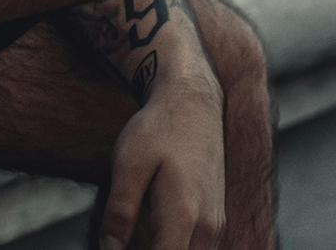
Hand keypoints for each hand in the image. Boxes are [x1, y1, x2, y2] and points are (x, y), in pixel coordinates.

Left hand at [99, 71, 225, 249]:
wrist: (193, 100)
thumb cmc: (160, 127)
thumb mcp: (128, 163)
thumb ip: (119, 212)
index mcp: (185, 215)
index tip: (119, 247)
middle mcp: (208, 227)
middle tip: (125, 237)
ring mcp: (215, 224)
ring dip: (163, 248)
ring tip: (137, 229)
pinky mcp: (215, 218)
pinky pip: (195, 248)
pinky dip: (173, 244)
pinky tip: (152, 227)